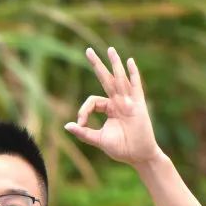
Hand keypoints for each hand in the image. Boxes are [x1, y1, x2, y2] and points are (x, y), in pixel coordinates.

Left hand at [64, 46, 159, 166]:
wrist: (139, 155)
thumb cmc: (121, 149)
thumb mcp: (99, 140)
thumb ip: (84, 133)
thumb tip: (66, 126)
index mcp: (109, 109)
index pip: (93, 101)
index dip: (84, 110)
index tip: (81, 123)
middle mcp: (118, 102)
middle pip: (106, 79)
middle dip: (97, 65)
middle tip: (87, 50)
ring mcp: (129, 101)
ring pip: (119, 79)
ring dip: (114, 64)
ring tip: (109, 49)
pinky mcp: (138, 104)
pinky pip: (136, 86)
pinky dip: (133, 74)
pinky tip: (129, 62)